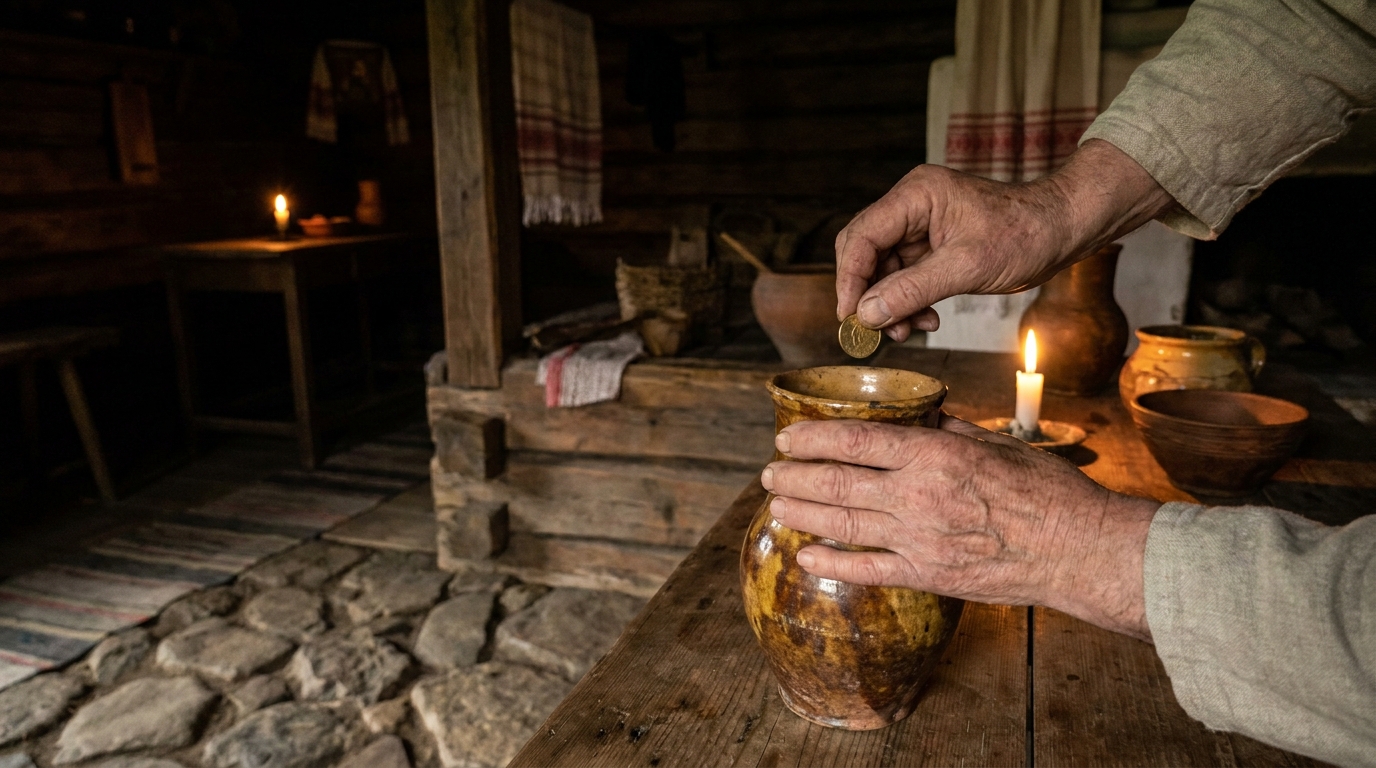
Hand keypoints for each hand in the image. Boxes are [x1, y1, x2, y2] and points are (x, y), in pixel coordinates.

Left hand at [758, 413, 1159, 640]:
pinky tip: (807, 555)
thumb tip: (919, 416)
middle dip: (796, 475)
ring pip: (843, 522)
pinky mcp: (929, 575)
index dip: (814, 437)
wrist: (1077, 549)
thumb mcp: (996, 443)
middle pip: (839, 482)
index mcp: (936, 455)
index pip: (858, 441)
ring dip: (802, 512)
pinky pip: (869, 568)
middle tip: (769, 471)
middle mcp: (920, 495)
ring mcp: (921, 538)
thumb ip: (949, 430)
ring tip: (776, 504)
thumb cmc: (1045, 492)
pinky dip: (833, 562)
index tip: (788, 436)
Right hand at [834, 140, 1176, 339]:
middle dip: (868, 294)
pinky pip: (905, 275)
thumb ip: (912, 289)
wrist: (1065, 229)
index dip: (850, 279)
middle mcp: (911, 205)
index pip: (861, 237)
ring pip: (883, 269)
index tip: (850, 316)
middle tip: (874, 330)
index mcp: (915, 196)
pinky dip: (909, 300)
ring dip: (890, 303)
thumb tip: (867, 314)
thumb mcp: (967, 267)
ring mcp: (921, 225)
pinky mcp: (933, 244)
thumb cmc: (1026, 234)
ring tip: (908, 330)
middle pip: (865, 252)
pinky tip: (925, 319)